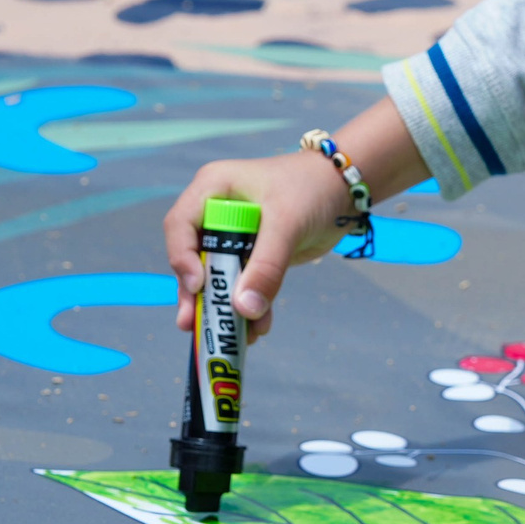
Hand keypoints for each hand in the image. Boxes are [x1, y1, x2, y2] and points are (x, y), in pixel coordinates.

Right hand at [163, 153, 351, 344]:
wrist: (344, 190)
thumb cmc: (312, 188)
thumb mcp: (288, 223)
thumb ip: (266, 266)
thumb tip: (244, 309)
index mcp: (213, 189)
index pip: (180, 226)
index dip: (183, 257)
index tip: (198, 285)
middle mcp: (215, 211)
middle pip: (193, 258)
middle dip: (197, 294)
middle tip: (191, 324)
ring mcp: (233, 235)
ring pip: (217, 277)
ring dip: (225, 307)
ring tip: (233, 336)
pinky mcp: (252, 254)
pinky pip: (242, 284)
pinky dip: (248, 306)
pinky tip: (256, 328)